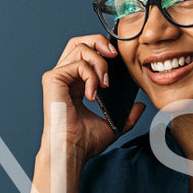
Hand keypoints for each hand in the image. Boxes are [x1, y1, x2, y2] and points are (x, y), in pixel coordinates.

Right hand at [41, 35, 145, 163]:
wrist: (72, 150)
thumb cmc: (84, 142)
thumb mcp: (112, 125)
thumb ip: (127, 115)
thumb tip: (139, 106)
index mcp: (75, 84)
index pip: (86, 53)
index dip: (102, 49)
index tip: (117, 59)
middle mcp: (64, 77)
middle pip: (79, 41)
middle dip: (99, 42)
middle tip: (114, 56)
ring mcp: (57, 77)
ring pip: (80, 48)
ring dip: (99, 62)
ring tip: (105, 84)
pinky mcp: (53, 79)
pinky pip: (77, 64)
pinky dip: (91, 76)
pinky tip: (93, 94)